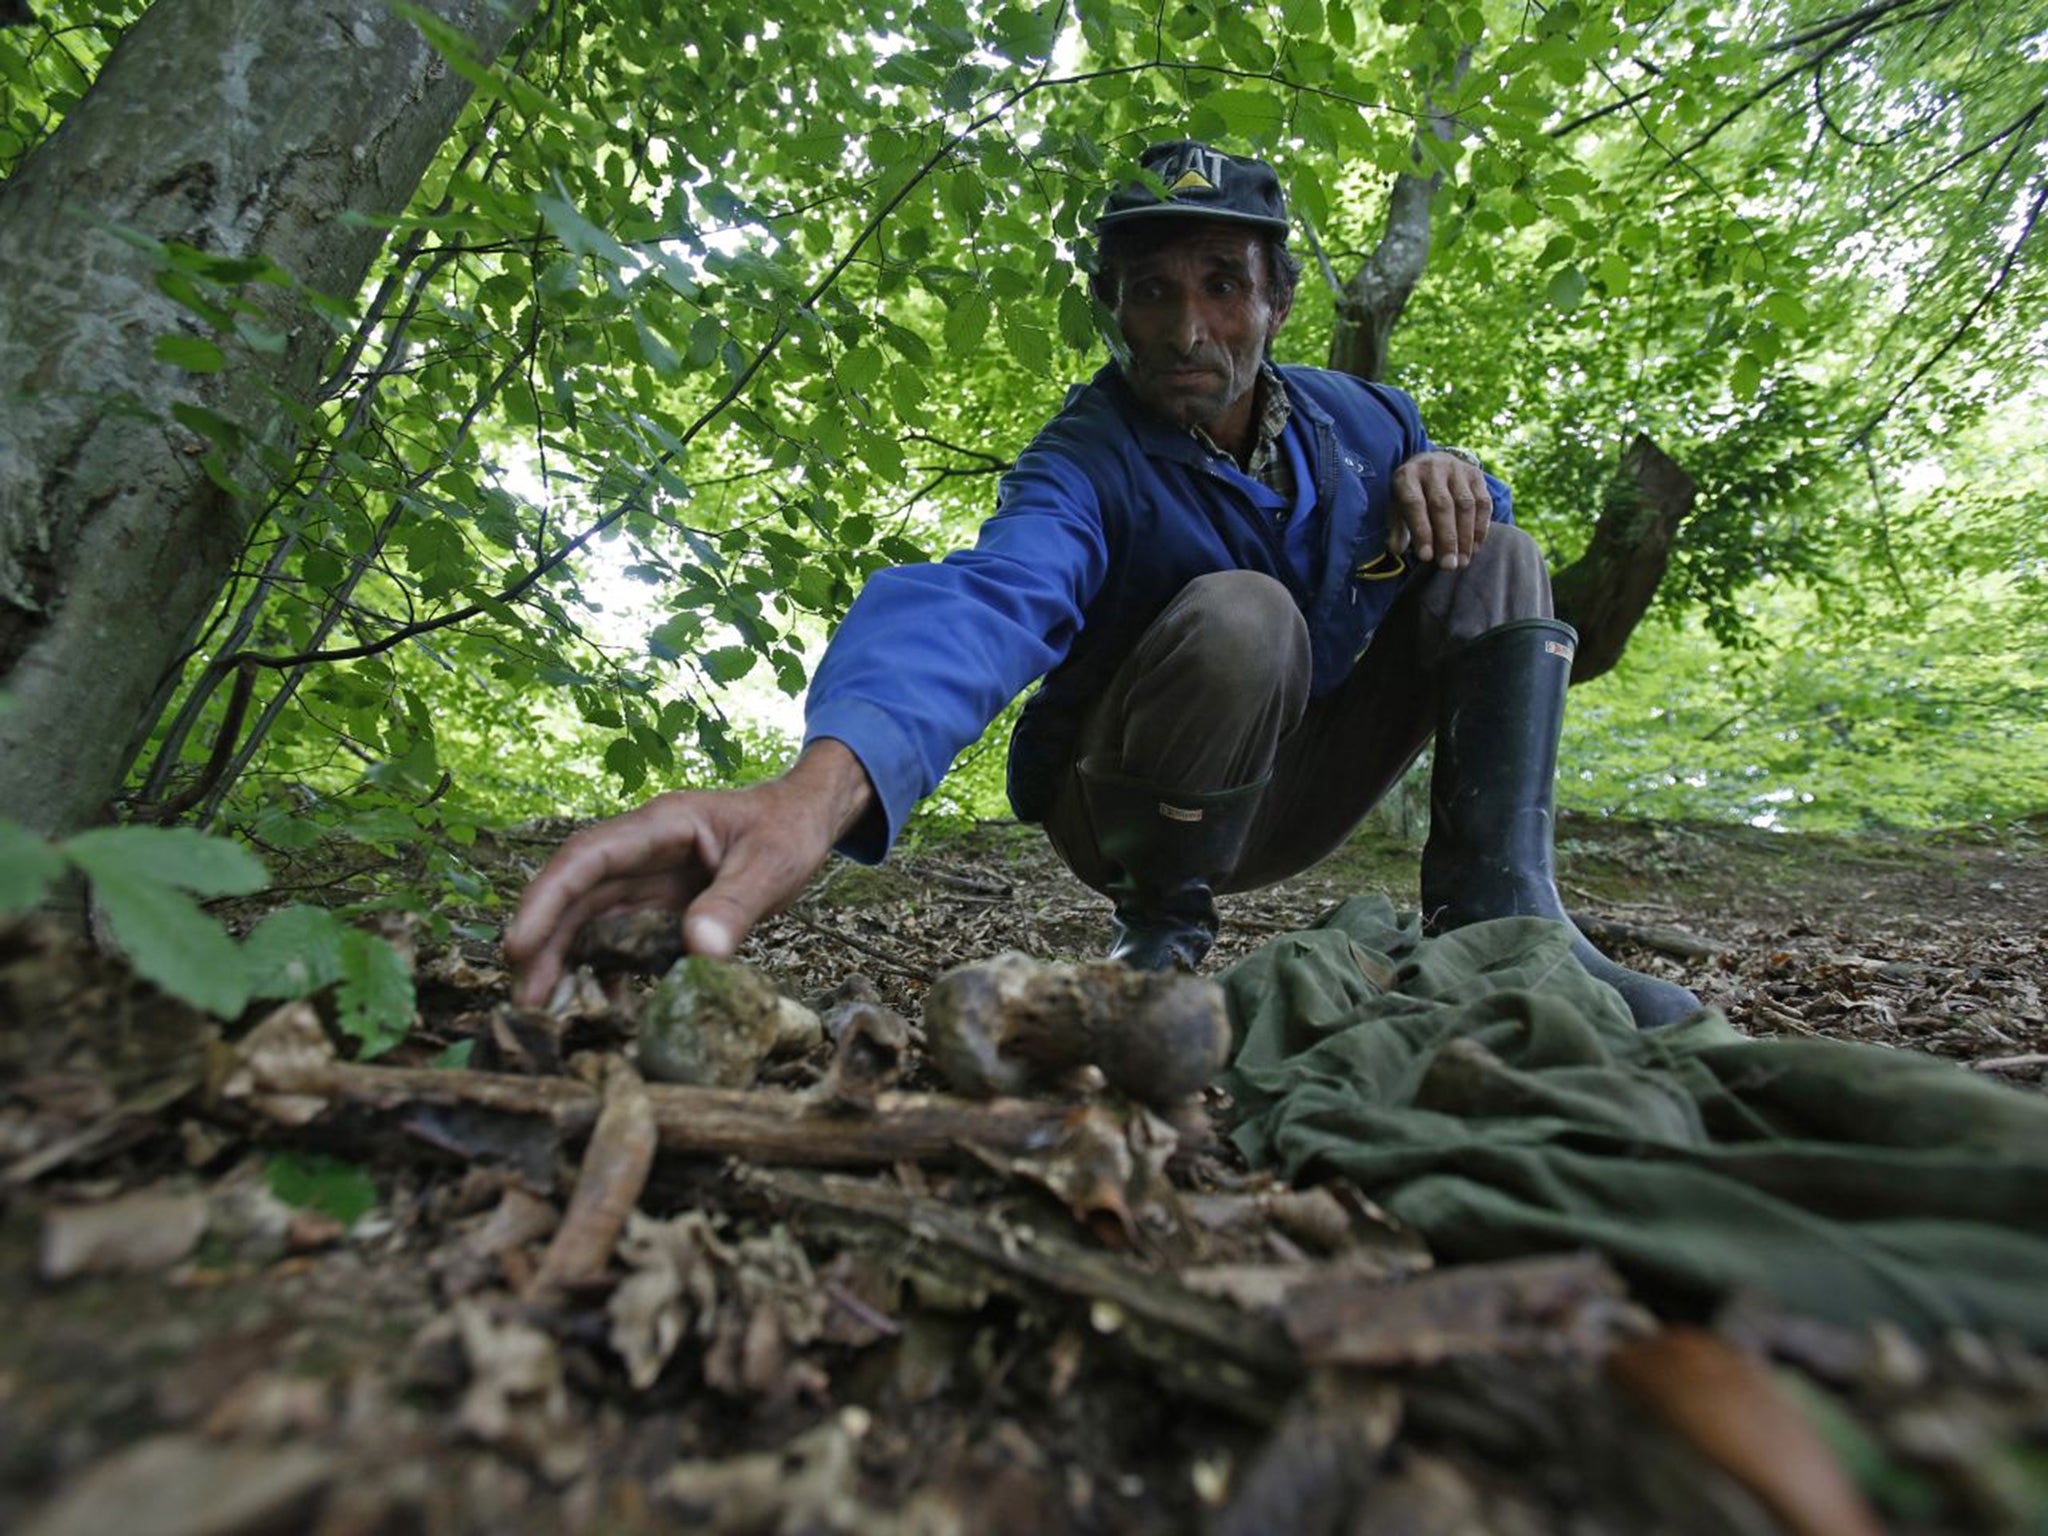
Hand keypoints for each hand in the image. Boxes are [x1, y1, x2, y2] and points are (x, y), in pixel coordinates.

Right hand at [503, 740, 874, 1006]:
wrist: (805, 819)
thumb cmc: (787, 828)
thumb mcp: (771, 863)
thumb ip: (736, 904)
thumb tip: (700, 951)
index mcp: (660, 826)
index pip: (586, 858)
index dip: (547, 899)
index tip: (519, 944)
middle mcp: (642, 852)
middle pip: (577, 894)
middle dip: (545, 943)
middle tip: (526, 999)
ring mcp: (650, 880)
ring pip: (592, 919)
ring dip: (568, 960)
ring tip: (549, 1010)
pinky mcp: (662, 906)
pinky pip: (624, 938)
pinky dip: (611, 968)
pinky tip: (608, 1004)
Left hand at [1389, 451, 1491, 570]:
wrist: (1433, 463)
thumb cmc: (1412, 493)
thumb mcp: (1397, 506)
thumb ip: (1398, 528)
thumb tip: (1396, 550)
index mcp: (1407, 476)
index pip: (1415, 504)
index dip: (1422, 532)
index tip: (1426, 558)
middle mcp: (1433, 468)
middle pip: (1443, 505)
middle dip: (1447, 539)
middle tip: (1449, 565)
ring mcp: (1457, 469)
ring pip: (1465, 505)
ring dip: (1466, 536)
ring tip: (1463, 561)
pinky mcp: (1476, 475)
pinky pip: (1483, 503)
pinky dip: (1481, 527)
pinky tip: (1475, 547)